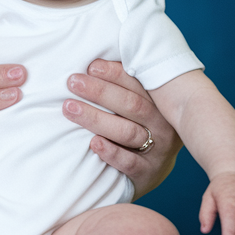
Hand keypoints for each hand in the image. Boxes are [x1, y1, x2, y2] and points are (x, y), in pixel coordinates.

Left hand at [63, 59, 182, 198]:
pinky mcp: (148, 173)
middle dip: (99, 91)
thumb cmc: (137, 126)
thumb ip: (123, 87)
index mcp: (162, 103)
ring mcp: (158, 150)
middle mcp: (164, 124)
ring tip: (70, 108)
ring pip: (127, 131)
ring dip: (96, 119)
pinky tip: (93, 143)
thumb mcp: (138, 106)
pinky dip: (111, 152)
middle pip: (131, 105)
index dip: (114, 73)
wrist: (152, 170)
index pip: (139, 84)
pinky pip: (129, 162)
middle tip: (72, 82)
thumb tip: (91, 62)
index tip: (91, 66)